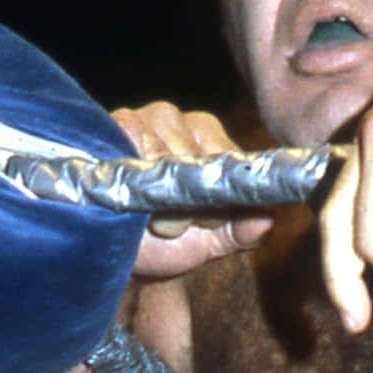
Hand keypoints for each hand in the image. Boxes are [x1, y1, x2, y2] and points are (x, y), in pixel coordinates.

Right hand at [111, 102, 274, 280]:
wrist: (121, 254)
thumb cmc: (168, 240)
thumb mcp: (213, 240)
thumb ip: (243, 229)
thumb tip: (266, 218)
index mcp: (207, 135)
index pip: (224, 153)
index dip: (218, 193)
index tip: (209, 221)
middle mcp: (173, 118)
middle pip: (192, 155)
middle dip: (186, 201)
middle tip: (174, 226)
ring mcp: (138, 118)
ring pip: (159, 156)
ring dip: (157, 198)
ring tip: (151, 219)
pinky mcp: (105, 127)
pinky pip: (127, 150)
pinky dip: (130, 184)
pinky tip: (128, 201)